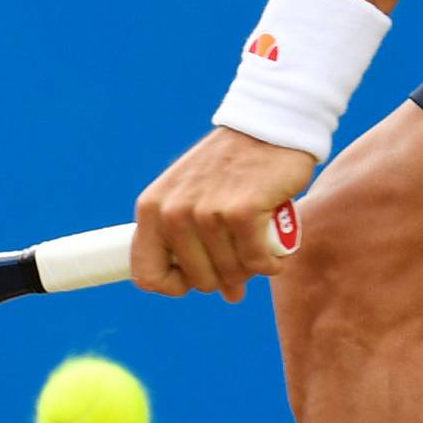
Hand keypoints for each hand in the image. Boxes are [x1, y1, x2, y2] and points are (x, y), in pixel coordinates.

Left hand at [132, 128, 316, 301]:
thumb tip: (229, 294)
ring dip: (253, 267)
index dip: (177, 285)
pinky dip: (271, 261)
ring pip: (231, 273)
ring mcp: (206, 212)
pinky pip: (257, 261)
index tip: (201, 275)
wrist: (270, 127)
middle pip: (199, 280)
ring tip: (262, 244)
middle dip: (226, 275)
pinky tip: (275, 248)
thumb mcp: (195, 197)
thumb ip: (197, 242)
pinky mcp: (241, 212)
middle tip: (244, 255)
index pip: (147, 275)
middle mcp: (173, 212)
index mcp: (152, 209)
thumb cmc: (234, 167)